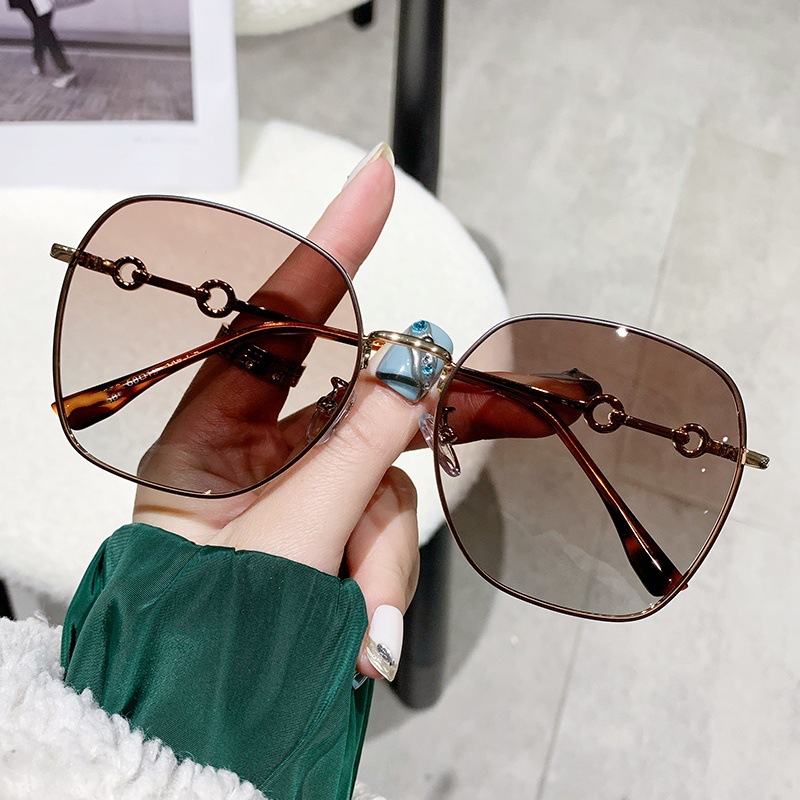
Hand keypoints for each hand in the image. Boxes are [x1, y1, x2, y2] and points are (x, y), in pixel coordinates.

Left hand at [133, 146, 420, 680]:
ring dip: (383, 547)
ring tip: (360, 619)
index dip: (331, 245)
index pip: (277, 321)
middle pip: (358, 404)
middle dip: (413, 420)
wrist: (214, 725)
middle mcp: (257, 455)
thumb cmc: (211, 637)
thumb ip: (357, 450)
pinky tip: (363, 626)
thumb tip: (414, 368)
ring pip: (387, 478)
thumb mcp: (284, 539)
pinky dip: (386, 571)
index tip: (374, 178)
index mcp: (208, 440)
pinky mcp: (336, 526)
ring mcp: (303, 491)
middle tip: (501, 402)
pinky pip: (389, 522)